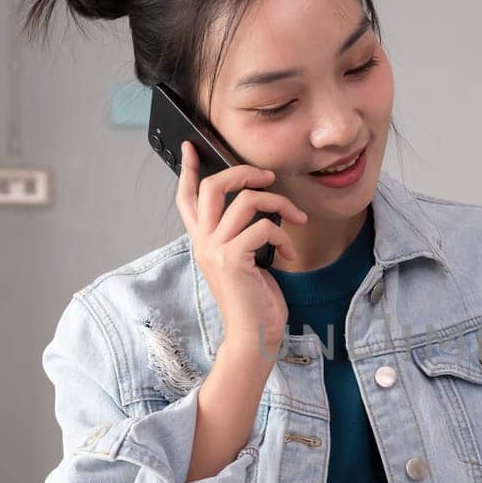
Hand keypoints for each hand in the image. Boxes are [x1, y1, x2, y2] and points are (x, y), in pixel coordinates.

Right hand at [175, 141, 307, 357]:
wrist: (254, 335)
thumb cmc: (254, 300)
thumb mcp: (243, 261)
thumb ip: (240, 235)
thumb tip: (257, 204)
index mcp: (202, 241)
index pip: (187, 198)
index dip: (189, 170)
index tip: (192, 146)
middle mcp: (203, 242)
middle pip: (214, 186)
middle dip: (243, 172)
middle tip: (267, 177)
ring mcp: (215, 250)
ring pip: (246, 201)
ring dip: (279, 203)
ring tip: (294, 218)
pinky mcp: (233, 259)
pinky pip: (264, 227)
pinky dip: (284, 236)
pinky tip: (288, 254)